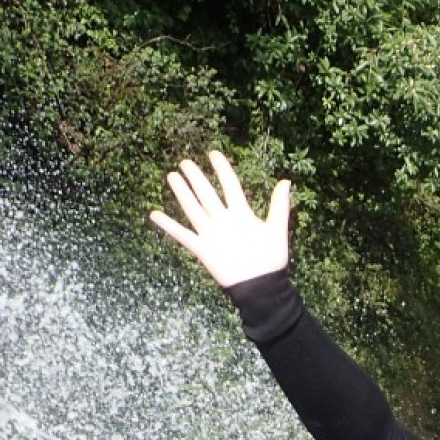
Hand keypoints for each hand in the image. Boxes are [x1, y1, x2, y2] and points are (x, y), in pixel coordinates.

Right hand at [149, 150, 290, 286]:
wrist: (261, 285)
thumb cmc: (271, 260)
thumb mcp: (277, 230)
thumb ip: (279, 205)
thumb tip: (286, 180)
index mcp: (242, 214)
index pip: (230, 186)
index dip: (222, 169)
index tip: (213, 154)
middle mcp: (224, 220)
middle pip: (207, 194)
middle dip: (196, 178)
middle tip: (185, 162)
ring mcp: (212, 233)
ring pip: (194, 208)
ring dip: (183, 193)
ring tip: (172, 176)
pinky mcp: (203, 249)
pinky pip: (183, 235)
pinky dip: (168, 225)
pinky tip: (154, 214)